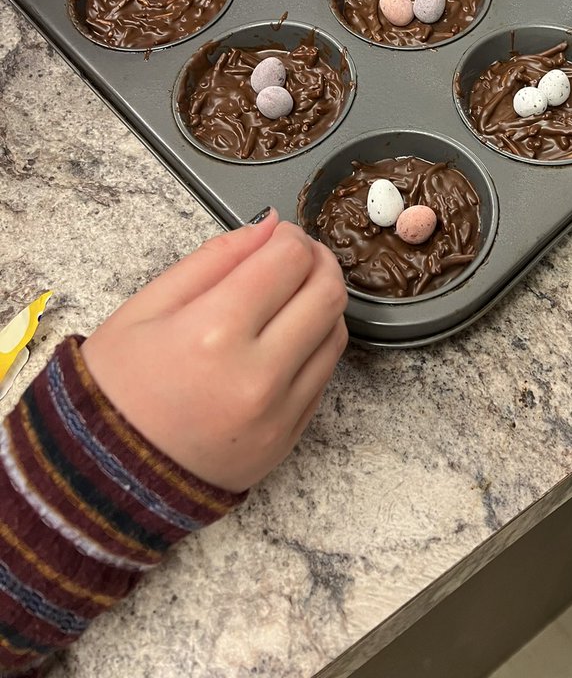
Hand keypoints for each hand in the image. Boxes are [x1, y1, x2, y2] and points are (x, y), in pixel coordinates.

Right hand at [81, 212, 347, 492]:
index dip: (289, 237)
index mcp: (214, 333)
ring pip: (336, 333)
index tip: (276, 236)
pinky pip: (324, 375)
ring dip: (322, 301)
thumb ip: (214, 258)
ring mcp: (280, 413)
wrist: (106, 476)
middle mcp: (258, 376)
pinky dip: (314, 344)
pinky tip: (285, 336)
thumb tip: (270, 225)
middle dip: (317, 261)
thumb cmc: (117, 387)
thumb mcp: (147, 306)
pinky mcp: (290, 438)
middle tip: (294, 256)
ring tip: (289, 295)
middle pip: (328, 293)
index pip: (289, 260)